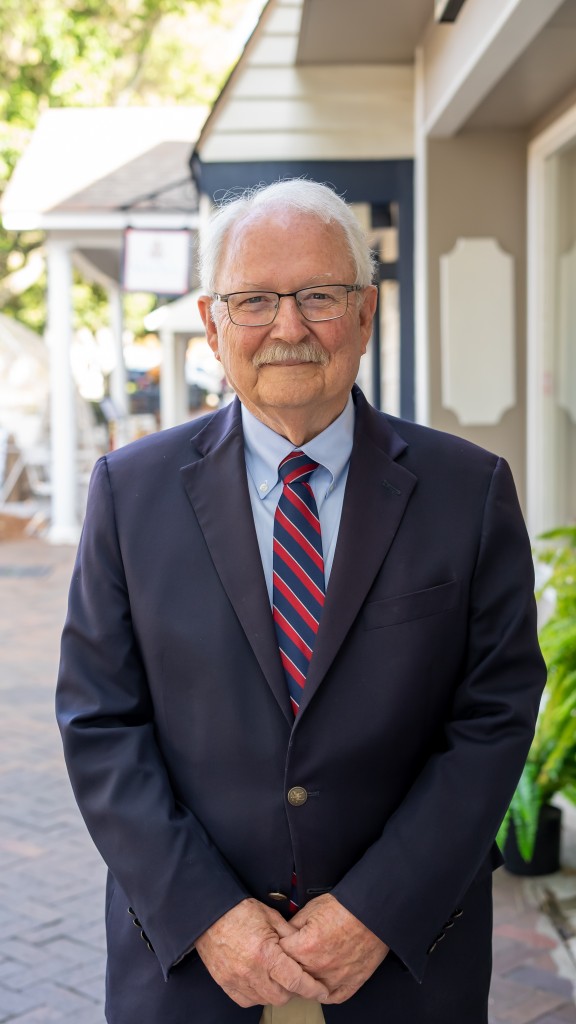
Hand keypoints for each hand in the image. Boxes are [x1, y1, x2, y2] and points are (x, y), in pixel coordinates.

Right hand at [195, 898, 328, 1007]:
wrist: (209, 913)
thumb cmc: (240, 911)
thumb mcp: (271, 916)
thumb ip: (290, 935)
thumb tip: (305, 948)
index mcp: (266, 954)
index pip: (295, 981)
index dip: (312, 989)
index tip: (322, 992)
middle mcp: (251, 971)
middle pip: (282, 997)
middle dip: (294, 990)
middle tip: (296, 978)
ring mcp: (236, 980)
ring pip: (265, 1000)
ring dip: (276, 993)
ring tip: (277, 976)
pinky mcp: (225, 983)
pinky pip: (247, 1000)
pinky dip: (257, 995)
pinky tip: (260, 981)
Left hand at [280, 894, 388, 1003]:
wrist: (372, 910)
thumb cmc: (343, 906)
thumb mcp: (311, 909)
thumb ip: (292, 926)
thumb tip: (283, 936)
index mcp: (305, 947)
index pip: (279, 957)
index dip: (277, 949)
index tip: (279, 945)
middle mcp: (318, 967)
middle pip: (292, 976)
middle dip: (288, 967)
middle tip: (290, 958)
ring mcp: (335, 978)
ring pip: (311, 991)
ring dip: (306, 982)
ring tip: (304, 971)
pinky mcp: (352, 982)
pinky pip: (333, 997)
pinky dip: (325, 992)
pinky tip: (321, 984)